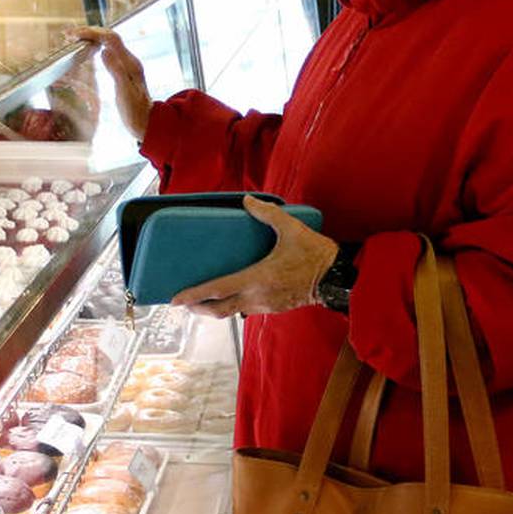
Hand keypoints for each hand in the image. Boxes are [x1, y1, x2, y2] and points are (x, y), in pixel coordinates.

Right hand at [72, 27, 151, 138]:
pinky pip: (109, 50)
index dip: (93, 33)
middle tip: (70, 35)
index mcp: (130, 63)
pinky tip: (88, 49)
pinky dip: (97, 46)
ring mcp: (127, 64)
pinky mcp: (124, 69)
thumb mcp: (124, 93)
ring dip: (93, 37)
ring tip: (75, 38)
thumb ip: (116, 71)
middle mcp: (130, 60)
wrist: (147, 122)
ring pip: (110, 42)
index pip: (111, 39)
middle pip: (110, 36)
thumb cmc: (135, 111)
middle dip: (90, 32)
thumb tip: (104, 51)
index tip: (76, 35)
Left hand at [172, 196, 339, 317]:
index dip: (194, 295)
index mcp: (258, 279)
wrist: (336, 278)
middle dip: (198, 307)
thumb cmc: (315, 254)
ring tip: (203, 298)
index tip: (176, 298)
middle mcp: (257, 297)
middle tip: (183, 301)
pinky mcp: (273, 308)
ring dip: (215, 307)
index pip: (218, 290)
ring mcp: (265, 306)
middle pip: (219, 310)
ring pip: (232, 312)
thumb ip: (267, 213)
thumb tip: (247, 201)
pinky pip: (246, 309)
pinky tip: (230, 294)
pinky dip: (232, 305)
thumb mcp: (291, 229)